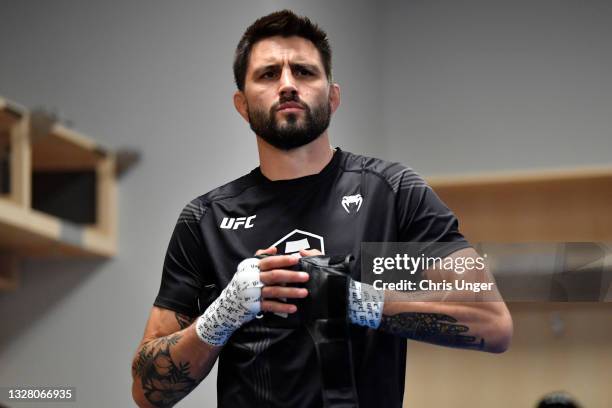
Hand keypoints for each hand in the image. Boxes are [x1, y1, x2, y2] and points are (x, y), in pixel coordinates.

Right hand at [195, 249, 309, 345]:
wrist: (229, 303)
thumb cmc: (243, 282)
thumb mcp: (249, 267)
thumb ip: (261, 257)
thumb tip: (274, 249)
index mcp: (252, 267)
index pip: (269, 261)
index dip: (283, 260)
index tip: (296, 259)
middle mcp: (252, 279)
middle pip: (274, 276)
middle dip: (291, 276)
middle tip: (305, 277)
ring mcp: (253, 293)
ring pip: (274, 291)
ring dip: (291, 292)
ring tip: (304, 292)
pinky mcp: (254, 305)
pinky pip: (271, 306)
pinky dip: (282, 307)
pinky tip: (293, 307)